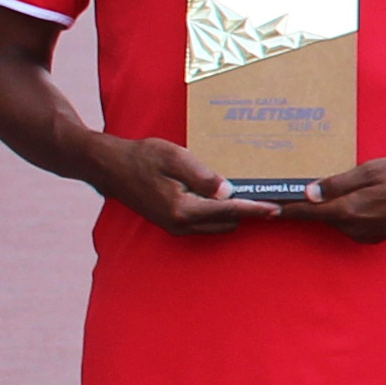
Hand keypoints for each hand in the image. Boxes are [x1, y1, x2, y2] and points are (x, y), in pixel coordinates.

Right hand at [89, 135, 277, 235]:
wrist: (109, 166)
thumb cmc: (141, 157)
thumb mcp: (174, 157)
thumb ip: (203, 176)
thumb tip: (228, 192)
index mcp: (183, 209)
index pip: (229, 211)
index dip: (255, 209)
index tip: (276, 208)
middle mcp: (180, 224)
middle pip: (228, 222)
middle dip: (246, 211)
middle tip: (264, 194)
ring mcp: (175, 227)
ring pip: (217, 225)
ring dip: (231, 213)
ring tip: (245, 193)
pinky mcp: (172, 224)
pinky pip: (204, 223)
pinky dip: (217, 213)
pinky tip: (221, 196)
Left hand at [277, 156, 385, 243]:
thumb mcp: (373, 171)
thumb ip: (339, 183)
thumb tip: (309, 193)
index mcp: (349, 211)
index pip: (307, 212)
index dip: (286, 209)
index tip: (265, 208)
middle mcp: (355, 228)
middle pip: (322, 217)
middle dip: (310, 206)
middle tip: (296, 189)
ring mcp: (368, 235)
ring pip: (339, 220)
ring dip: (333, 208)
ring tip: (332, 191)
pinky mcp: (379, 236)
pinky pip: (354, 224)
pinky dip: (350, 213)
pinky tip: (361, 198)